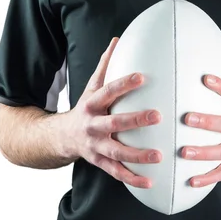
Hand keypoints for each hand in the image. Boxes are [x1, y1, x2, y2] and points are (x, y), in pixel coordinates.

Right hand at [65, 37, 161, 188]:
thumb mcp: (92, 85)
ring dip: (137, 155)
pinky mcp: (99, 162)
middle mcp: (93, 125)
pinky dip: (132, 179)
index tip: (142, 76)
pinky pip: (116, 172)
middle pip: (114, 123)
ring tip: (158, 155)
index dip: (124, 83)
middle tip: (157, 116)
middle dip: (135, 120)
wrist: (61, 136)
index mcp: (92, 103)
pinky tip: (151, 181)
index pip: (108, 91)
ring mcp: (95, 146)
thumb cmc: (86, 106)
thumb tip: (118, 38)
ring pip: (116, 152)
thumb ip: (106, 64)